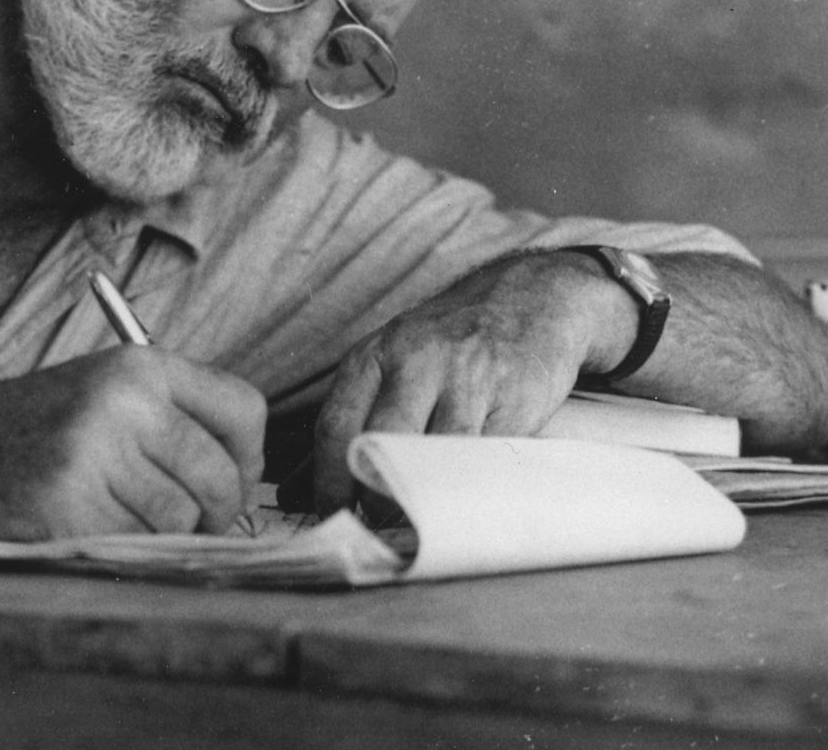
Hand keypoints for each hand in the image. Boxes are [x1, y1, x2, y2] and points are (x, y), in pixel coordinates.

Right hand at [0, 348, 265, 539]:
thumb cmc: (34, 429)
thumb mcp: (106, 392)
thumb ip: (174, 417)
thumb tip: (248, 477)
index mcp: (140, 366)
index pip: (245, 409)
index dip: (248, 457)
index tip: (231, 478)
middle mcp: (124, 401)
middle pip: (221, 475)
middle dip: (216, 513)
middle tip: (191, 522)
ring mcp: (94, 453)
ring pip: (181, 518)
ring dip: (163, 535)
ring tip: (124, 518)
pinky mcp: (67, 506)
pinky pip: (134, 545)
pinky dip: (122, 549)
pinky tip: (89, 527)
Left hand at [312, 252, 633, 514]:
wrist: (534, 296)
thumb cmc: (449, 342)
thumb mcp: (390, 363)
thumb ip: (348, 424)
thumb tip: (294, 492)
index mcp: (376, 354)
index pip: (336, 427)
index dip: (328, 484)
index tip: (331, 520)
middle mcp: (418, 360)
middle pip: (382, 442)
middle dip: (374, 497)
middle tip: (375, 531)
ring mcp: (470, 377)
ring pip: (437, 454)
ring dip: (424, 499)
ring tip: (416, 524)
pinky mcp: (516, 397)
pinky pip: (487, 457)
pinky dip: (470, 488)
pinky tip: (461, 503)